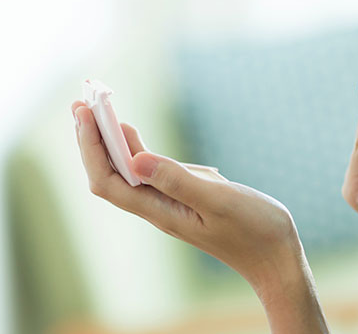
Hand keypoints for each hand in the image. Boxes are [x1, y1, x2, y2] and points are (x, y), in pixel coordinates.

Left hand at [71, 101, 302, 290]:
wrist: (274, 256)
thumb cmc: (254, 230)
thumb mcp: (218, 200)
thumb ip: (178, 181)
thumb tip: (135, 159)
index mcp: (162, 212)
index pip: (109, 180)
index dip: (92, 148)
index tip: (85, 114)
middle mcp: (159, 209)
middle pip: (111, 175)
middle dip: (93, 141)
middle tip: (81, 104)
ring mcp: (171, 205)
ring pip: (127, 173)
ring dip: (110, 143)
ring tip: (98, 112)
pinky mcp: (186, 199)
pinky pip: (150, 174)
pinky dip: (137, 151)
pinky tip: (133, 135)